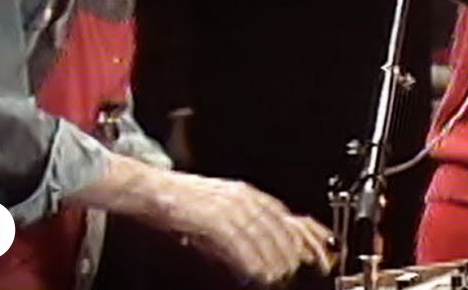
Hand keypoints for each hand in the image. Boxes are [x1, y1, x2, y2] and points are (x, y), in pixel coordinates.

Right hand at [154, 171, 336, 285]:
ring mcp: (228, 206)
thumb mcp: (218, 208)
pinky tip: (255, 272)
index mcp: (246, 194)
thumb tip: (258, 252)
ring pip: (262, 235)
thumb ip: (241, 225)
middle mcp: (242, 197)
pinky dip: (249, 258)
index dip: (302, 236)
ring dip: (273, 259)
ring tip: (278, 277)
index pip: (283, 216)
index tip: (316, 253)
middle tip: (298, 272)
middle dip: (291, 252)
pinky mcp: (212, 218)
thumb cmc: (179, 201)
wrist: (150, 190)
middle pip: (278, 227)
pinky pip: (238, 241)